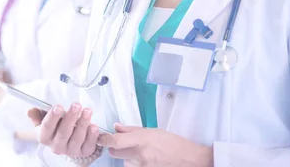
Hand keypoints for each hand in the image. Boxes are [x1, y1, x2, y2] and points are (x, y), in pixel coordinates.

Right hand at [27, 103, 99, 157]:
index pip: (46, 127)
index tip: (58, 107)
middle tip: (76, 105)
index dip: (52, 117)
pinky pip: (88, 146)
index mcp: (44, 137)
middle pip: (63, 133)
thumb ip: (37, 114)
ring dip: (83, 124)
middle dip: (70, 118)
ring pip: (76, 139)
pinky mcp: (83, 152)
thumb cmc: (55, 126)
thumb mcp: (44, 119)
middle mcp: (56, 146)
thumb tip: (31, 111)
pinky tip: (94, 126)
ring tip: (87, 111)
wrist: (66, 141)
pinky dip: (92, 136)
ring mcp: (70, 150)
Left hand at [98, 124, 212, 166]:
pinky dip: (133, 162)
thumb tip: (116, 127)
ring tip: (138, 150)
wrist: (187, 159)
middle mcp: (139, 155)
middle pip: (114, 153)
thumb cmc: (172, 142)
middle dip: (114, 147)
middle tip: (121, 142)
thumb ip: (131, 130)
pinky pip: (131, 166)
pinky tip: (144, 157)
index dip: (105, 139)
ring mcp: (141, 166)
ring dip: (125, 156)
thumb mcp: (152, 130)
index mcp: (141, 140)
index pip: (115, 141)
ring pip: (123, 161)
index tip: (101, 137)